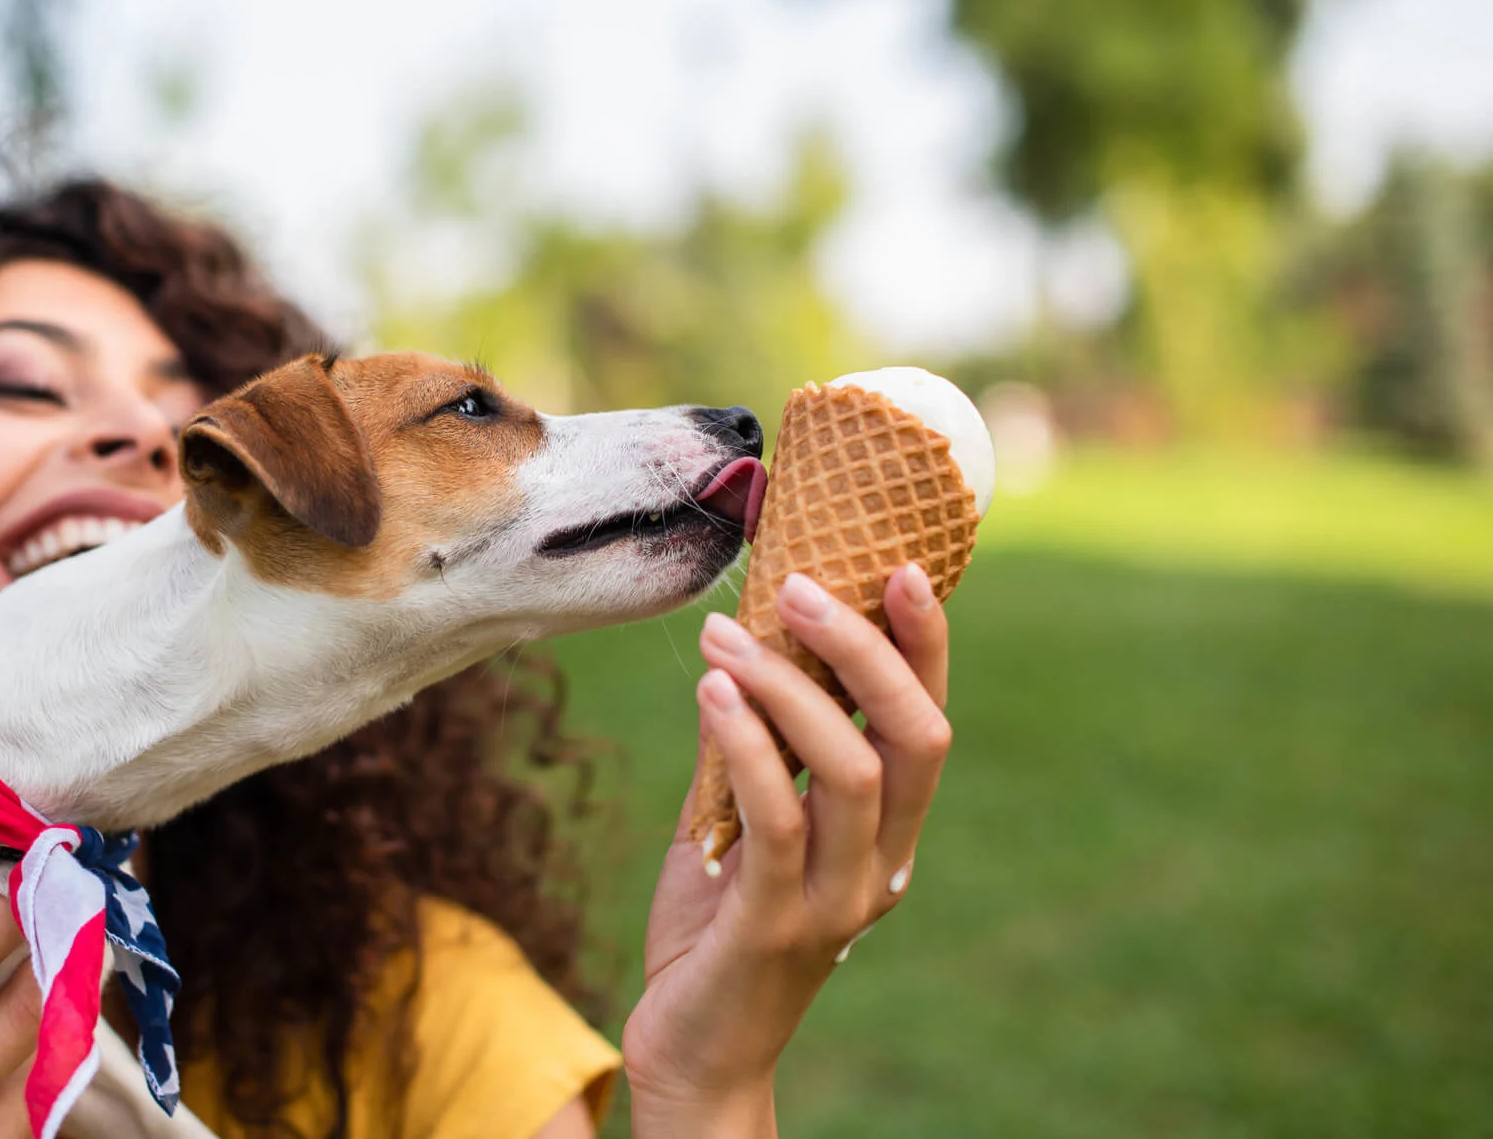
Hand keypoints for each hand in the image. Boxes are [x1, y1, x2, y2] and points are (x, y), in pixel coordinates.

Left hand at [621, 565, 952, 1136]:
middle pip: (915, 737)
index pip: (926, 723)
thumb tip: (734, 644)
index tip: (898, 565)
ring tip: (723, 633)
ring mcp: (837, 900)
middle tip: (798, 584)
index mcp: (886, 835)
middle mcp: (882, 864)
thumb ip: (747, 748)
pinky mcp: (776, 925)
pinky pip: (777, 819)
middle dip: (865, 649)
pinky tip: (711, 694)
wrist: (692, 1053)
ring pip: (849, 770)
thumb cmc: (713, 929)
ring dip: (787, 687)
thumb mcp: (731, 823)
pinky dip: (748, 744)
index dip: (924, 646)